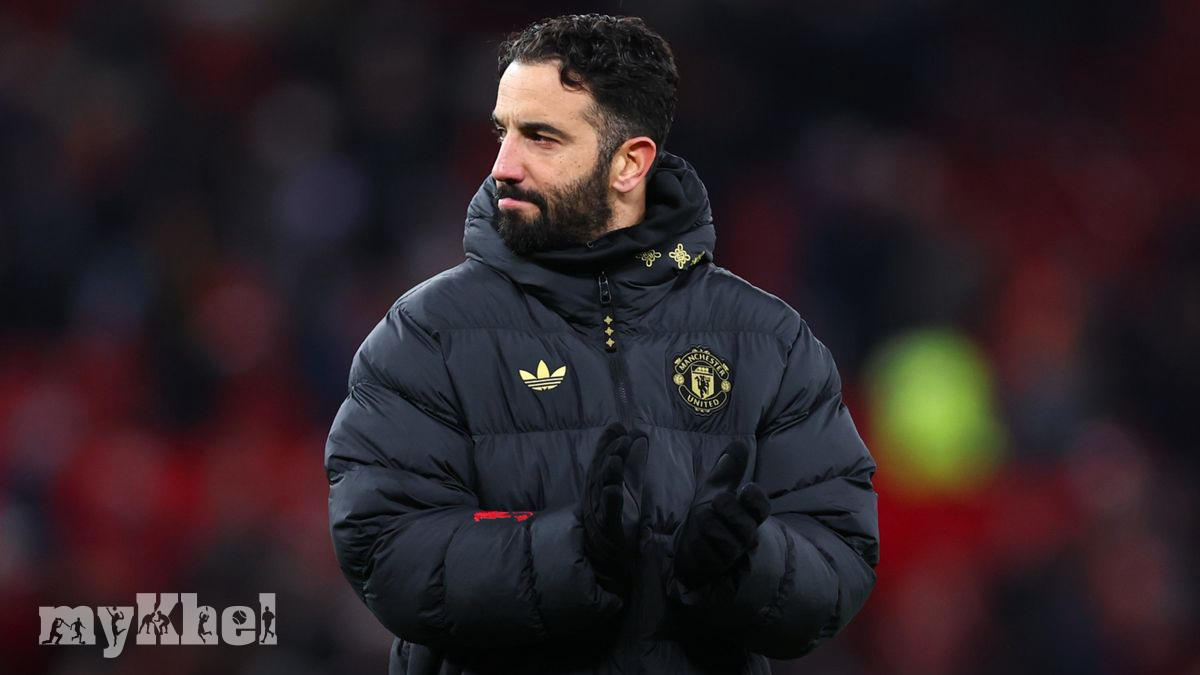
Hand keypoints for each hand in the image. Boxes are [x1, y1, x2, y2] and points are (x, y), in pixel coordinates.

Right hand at [578, 423, 647, 594]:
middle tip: (621, 436)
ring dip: (608, 473)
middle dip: (609, 452)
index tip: (617, 425)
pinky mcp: (608, 531)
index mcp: (603, 487)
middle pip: (600, 471)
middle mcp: (597, 498)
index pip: (602, 460)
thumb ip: (634, 464)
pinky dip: (610, 501)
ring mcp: (600, 514)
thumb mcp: (631, 488)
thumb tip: (639, 436)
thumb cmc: (622, 523)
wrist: (615, 564)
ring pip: (601, 490)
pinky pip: (608, 515)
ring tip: (617, 458)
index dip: (607, 443)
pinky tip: (615, 490)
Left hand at [672, 441, 770, 589]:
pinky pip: (709, 555)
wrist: (691, 548)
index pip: (760, 507)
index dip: (756, 499)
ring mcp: (733, 554)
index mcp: (748, 514)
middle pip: (743, 523)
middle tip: (716, 500)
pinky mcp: (718, 569)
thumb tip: (739, 444)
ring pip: (724, 539)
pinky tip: (696, 541)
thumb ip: (727, 469)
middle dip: (726, 509)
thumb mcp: (715, 488)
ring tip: (701, 525)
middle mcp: (746, 535)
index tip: (746, 489)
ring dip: (706, 526)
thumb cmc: (708, 515)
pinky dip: (698, 545)